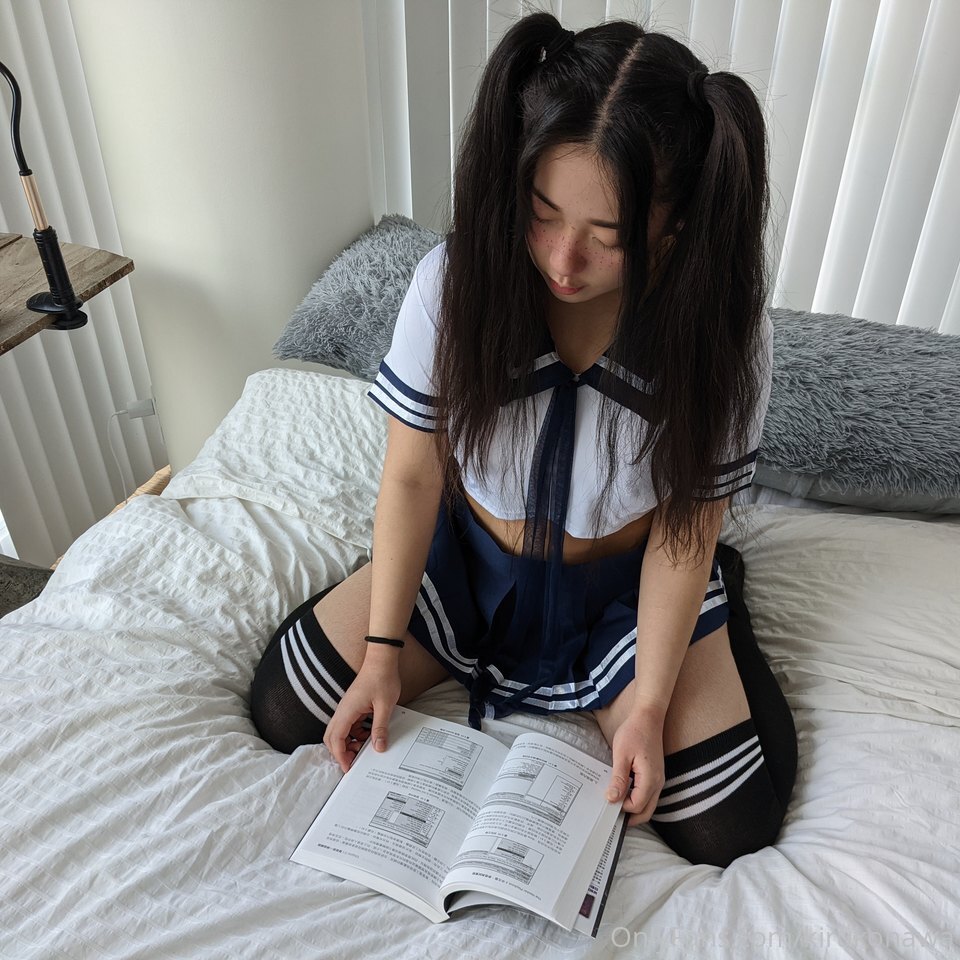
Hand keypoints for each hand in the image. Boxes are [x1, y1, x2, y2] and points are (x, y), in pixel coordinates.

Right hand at [322, 659, 400, 773]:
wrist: (381, 660)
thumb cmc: (382, 679)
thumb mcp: (385, 706)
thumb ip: (380, 728)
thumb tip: (378, 747)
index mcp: (347, 711)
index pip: (336, 740)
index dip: (340, 756)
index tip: (348, 768)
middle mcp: (342, 710)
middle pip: (332, 737)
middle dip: (341, 752)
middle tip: (355, 762)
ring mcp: (347, 708)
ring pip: (340, 732)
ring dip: (349, 743)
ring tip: (365, 749)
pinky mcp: (353, 706)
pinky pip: (349, 725)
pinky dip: (356, 734)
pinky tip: (369, 735)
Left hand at [605, 708, 665, 827]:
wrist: (648, 717)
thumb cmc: (634, 732)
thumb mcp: (622, 755)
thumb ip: (618, 779)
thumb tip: (612, 799)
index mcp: (650, 779)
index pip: (637, 806)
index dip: (622, 808)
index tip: (607, 802)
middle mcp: (658, 783)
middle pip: (646, 812)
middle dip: (629, 817)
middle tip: (611, 814)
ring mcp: (658, 779)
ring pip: (648, 804)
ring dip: (633, 808)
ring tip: (615, 803)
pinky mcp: (655, 775)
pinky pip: (648, 794)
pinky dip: (636, 798)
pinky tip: (623, 791)